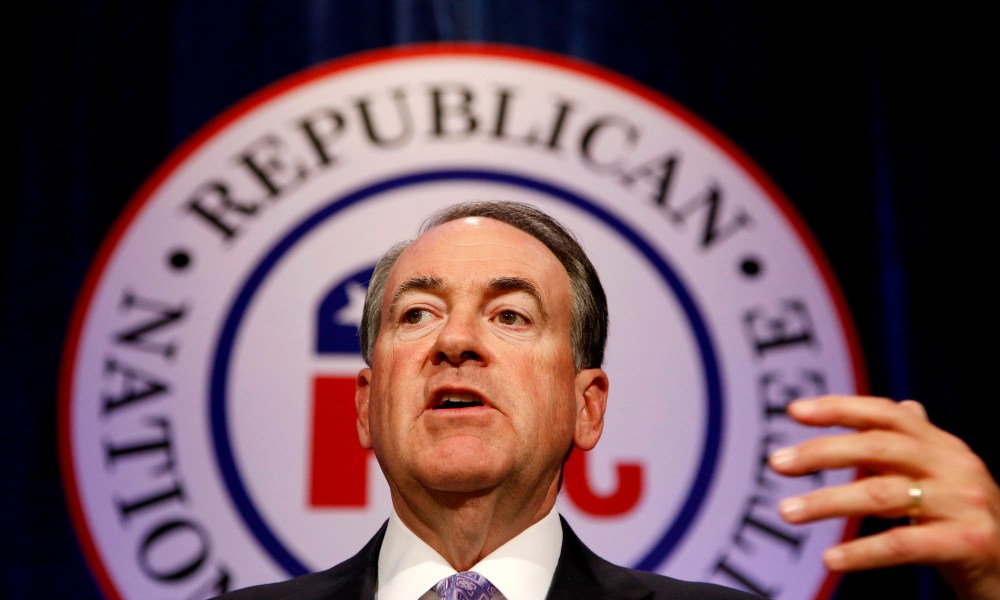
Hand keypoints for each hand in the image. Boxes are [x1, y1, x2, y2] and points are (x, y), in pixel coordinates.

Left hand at [768, 395, 999, 599]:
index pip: (886, 413)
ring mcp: (965, 503)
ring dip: (827, 502)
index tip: (794, 410)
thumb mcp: (943, 481)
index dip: (840, 407)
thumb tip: (905, 404)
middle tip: (776, 463)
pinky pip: (905, 543)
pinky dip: (863, 551)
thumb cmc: (968, 525)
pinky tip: (830, 558)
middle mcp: (956, 466)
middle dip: (822, 452)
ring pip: (882, 494)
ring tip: (787, 511)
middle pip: (878, 447)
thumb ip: (916, 449)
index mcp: (943, 446)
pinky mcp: (970, 543)